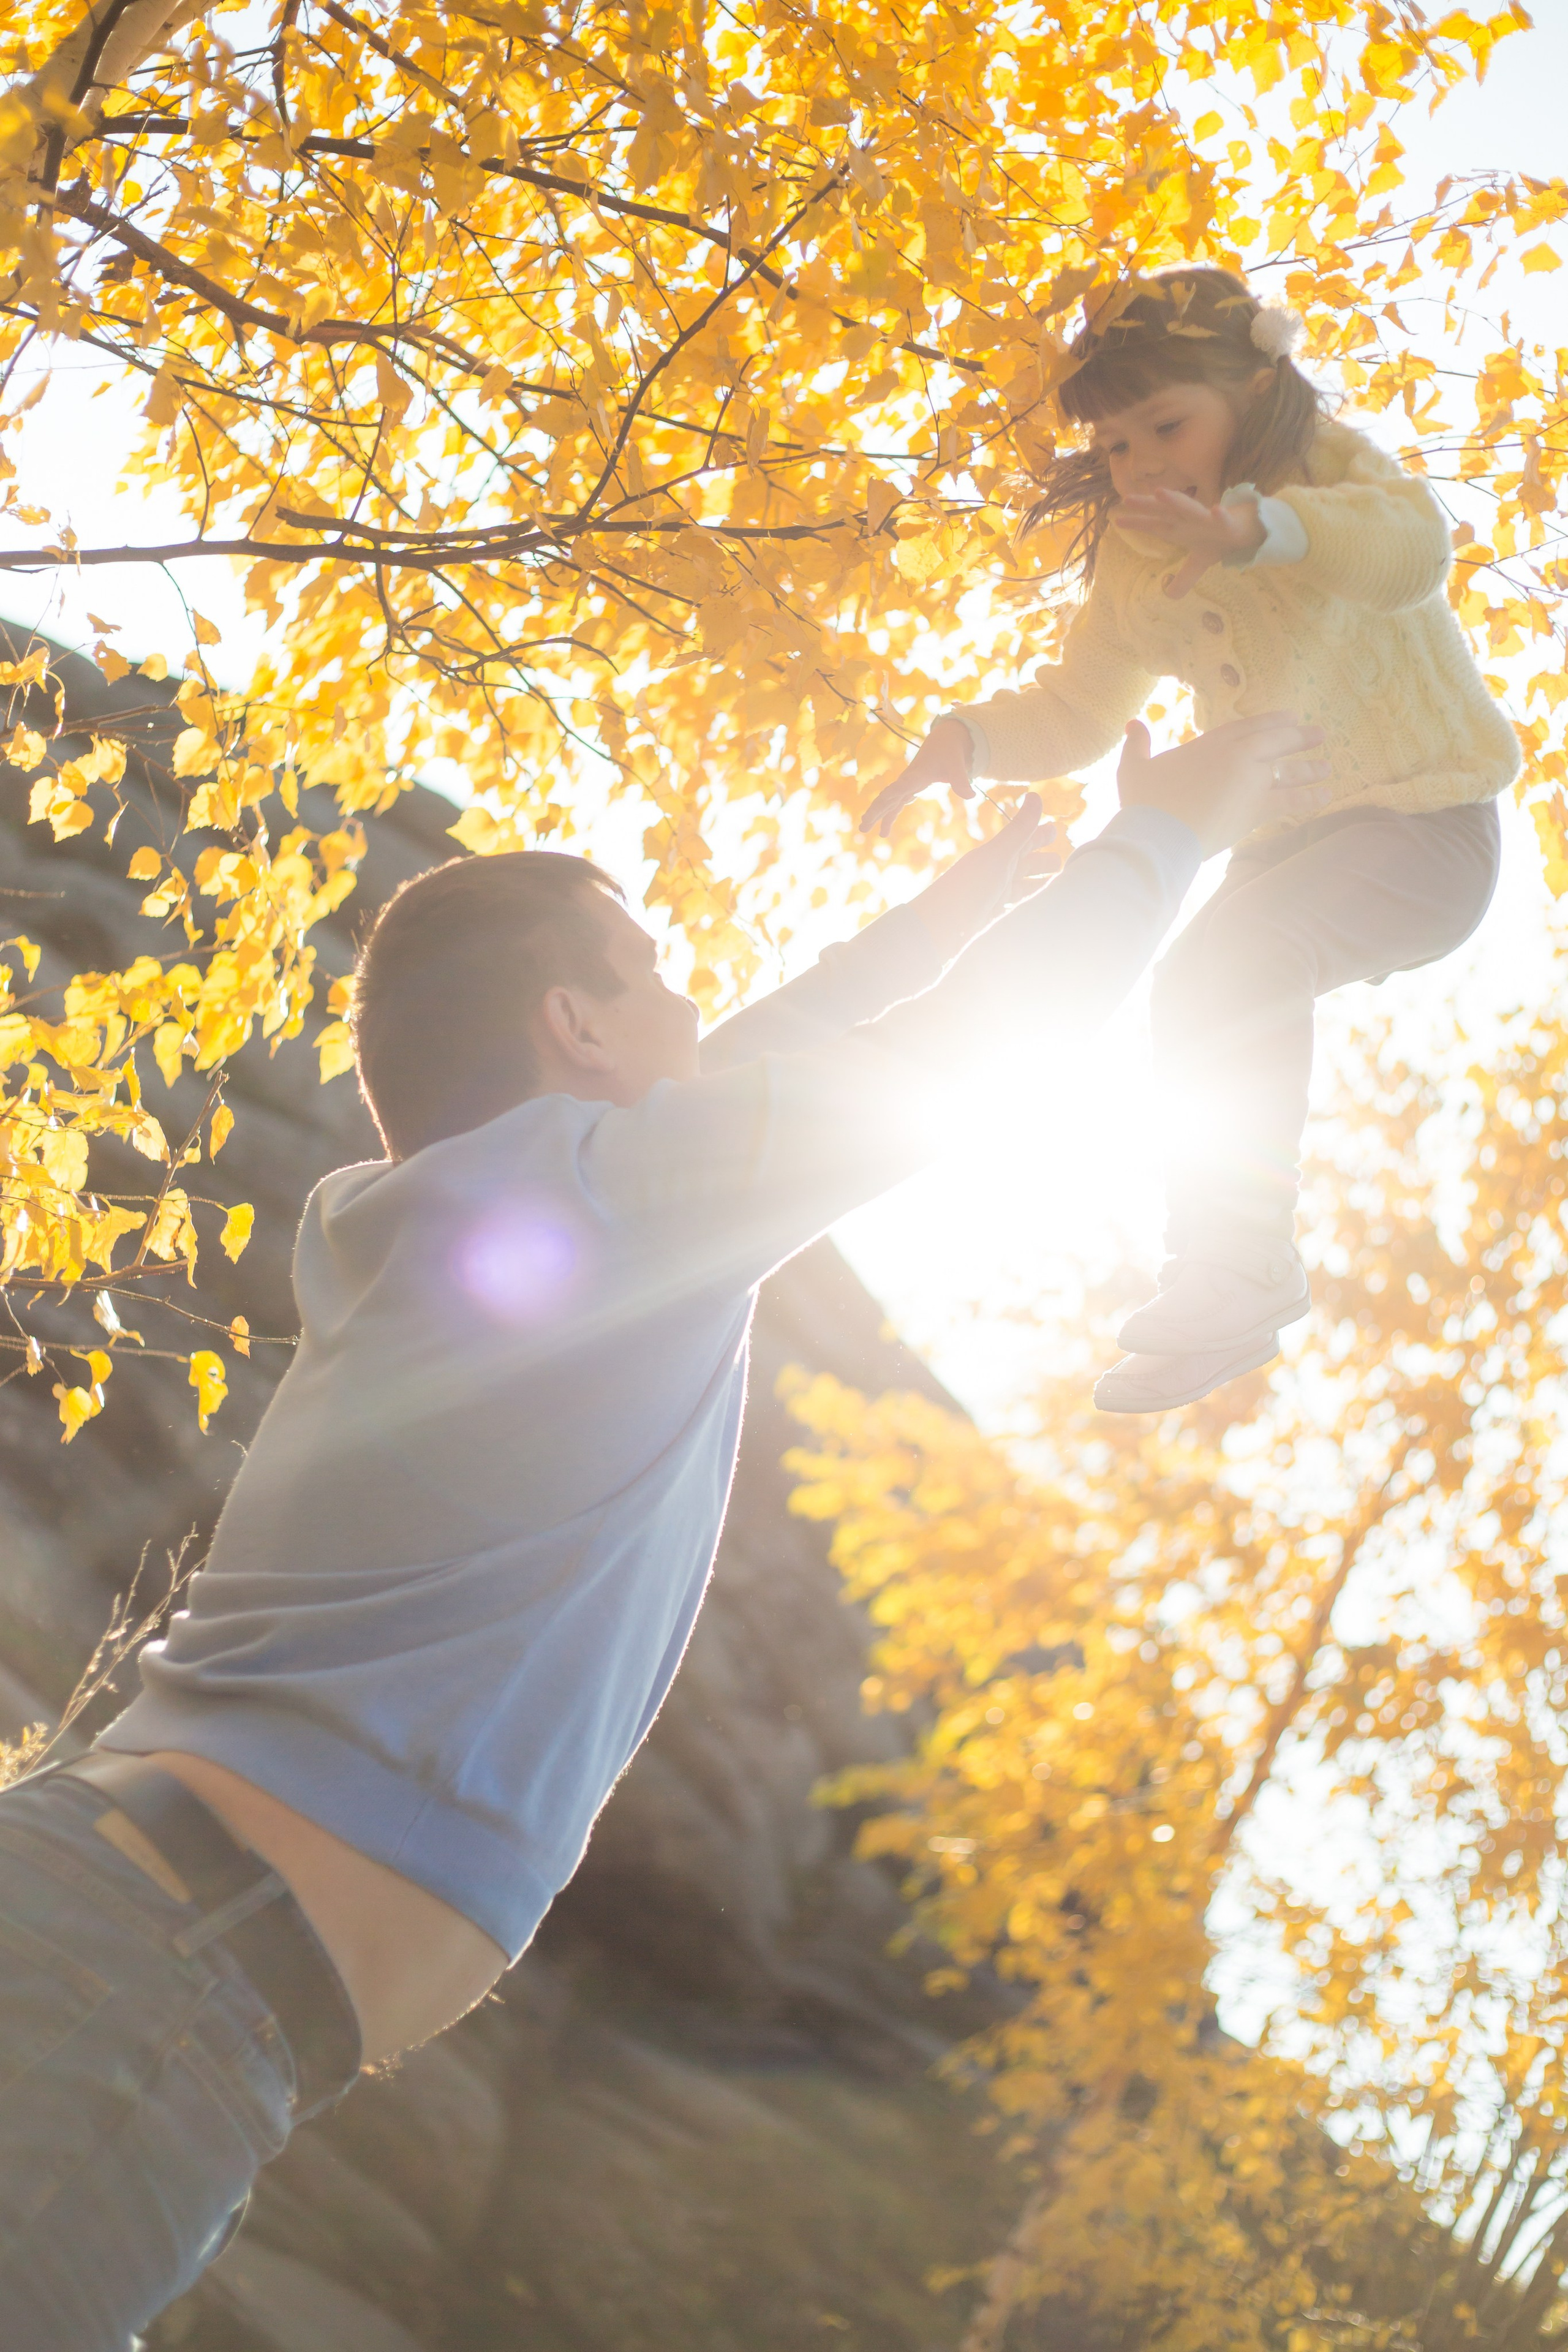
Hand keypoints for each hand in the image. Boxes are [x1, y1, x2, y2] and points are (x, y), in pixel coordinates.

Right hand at [861, 715, 974, 837]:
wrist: (945, 739)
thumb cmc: (950, 751)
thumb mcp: (957, 765)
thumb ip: (962, 781)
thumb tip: (971, 796)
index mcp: (916, 774)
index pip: (901, 786)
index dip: (892, 794)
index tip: (881, 802)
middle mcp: (907, 780)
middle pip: (887, 797)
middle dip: (875, 811)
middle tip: (863, 826)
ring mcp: (907, 784)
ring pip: (888, 802)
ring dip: (877, 815)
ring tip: (863, 829)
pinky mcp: (910, 787)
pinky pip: (896, 804)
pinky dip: (889, 815)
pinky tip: (884, 829)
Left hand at [909, 796, 1051, 963]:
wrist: (940, 927)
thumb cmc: (968, 888)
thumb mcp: (999, 856)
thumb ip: (1020, 830)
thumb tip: (1036, 795)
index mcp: (997, 855)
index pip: (1024, 841)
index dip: (1039, 835)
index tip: (1056, 830)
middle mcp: (996, 874)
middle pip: (1025, 865)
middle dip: (1043, 862)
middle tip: (1062, 861)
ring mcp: (995, 896)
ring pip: (1023, 887)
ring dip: (1039, 885)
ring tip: (1057, 886)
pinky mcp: (993, 918)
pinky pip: (1015, 908)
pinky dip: (1028, 906)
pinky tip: (1037, 908)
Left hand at [1112, 487, 1263, 597]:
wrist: (1246, 531)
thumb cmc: (1218, 539)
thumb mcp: (1199, 564)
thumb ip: (1184, 578)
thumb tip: (1170, 596)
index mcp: (1181, 528)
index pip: (1155, 524)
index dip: (1138, 522)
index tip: (1117, 520)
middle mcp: (1190, 520)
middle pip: (1165, 511)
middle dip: (1148, 505)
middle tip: (1127, 499)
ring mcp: (1207, 519)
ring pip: (1190, 508)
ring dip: (1176, 500)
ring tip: (1160, 493)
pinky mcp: (1227, 523)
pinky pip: (1224, 519)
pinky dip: (1220, 515)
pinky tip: (1216, 509)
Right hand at [1117, 713, 1330, 857]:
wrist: (1159, 835)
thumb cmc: (1144, 802)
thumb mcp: (1134, 768)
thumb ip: (1137, 744)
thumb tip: (1132, 723)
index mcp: (1211, 744)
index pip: (1249, 727)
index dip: (1272, 720)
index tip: (1290, 717)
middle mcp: (1237, 757)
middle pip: (1275, 741)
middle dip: (1298, 736)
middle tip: (1319, 734)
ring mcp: (1250, 782)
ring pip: (1287, 770)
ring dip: (1309, 767)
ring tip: (1327, 767)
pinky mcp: (1256, 809)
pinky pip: (1290, 801)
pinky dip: (1310, 798)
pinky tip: (1326, 795)